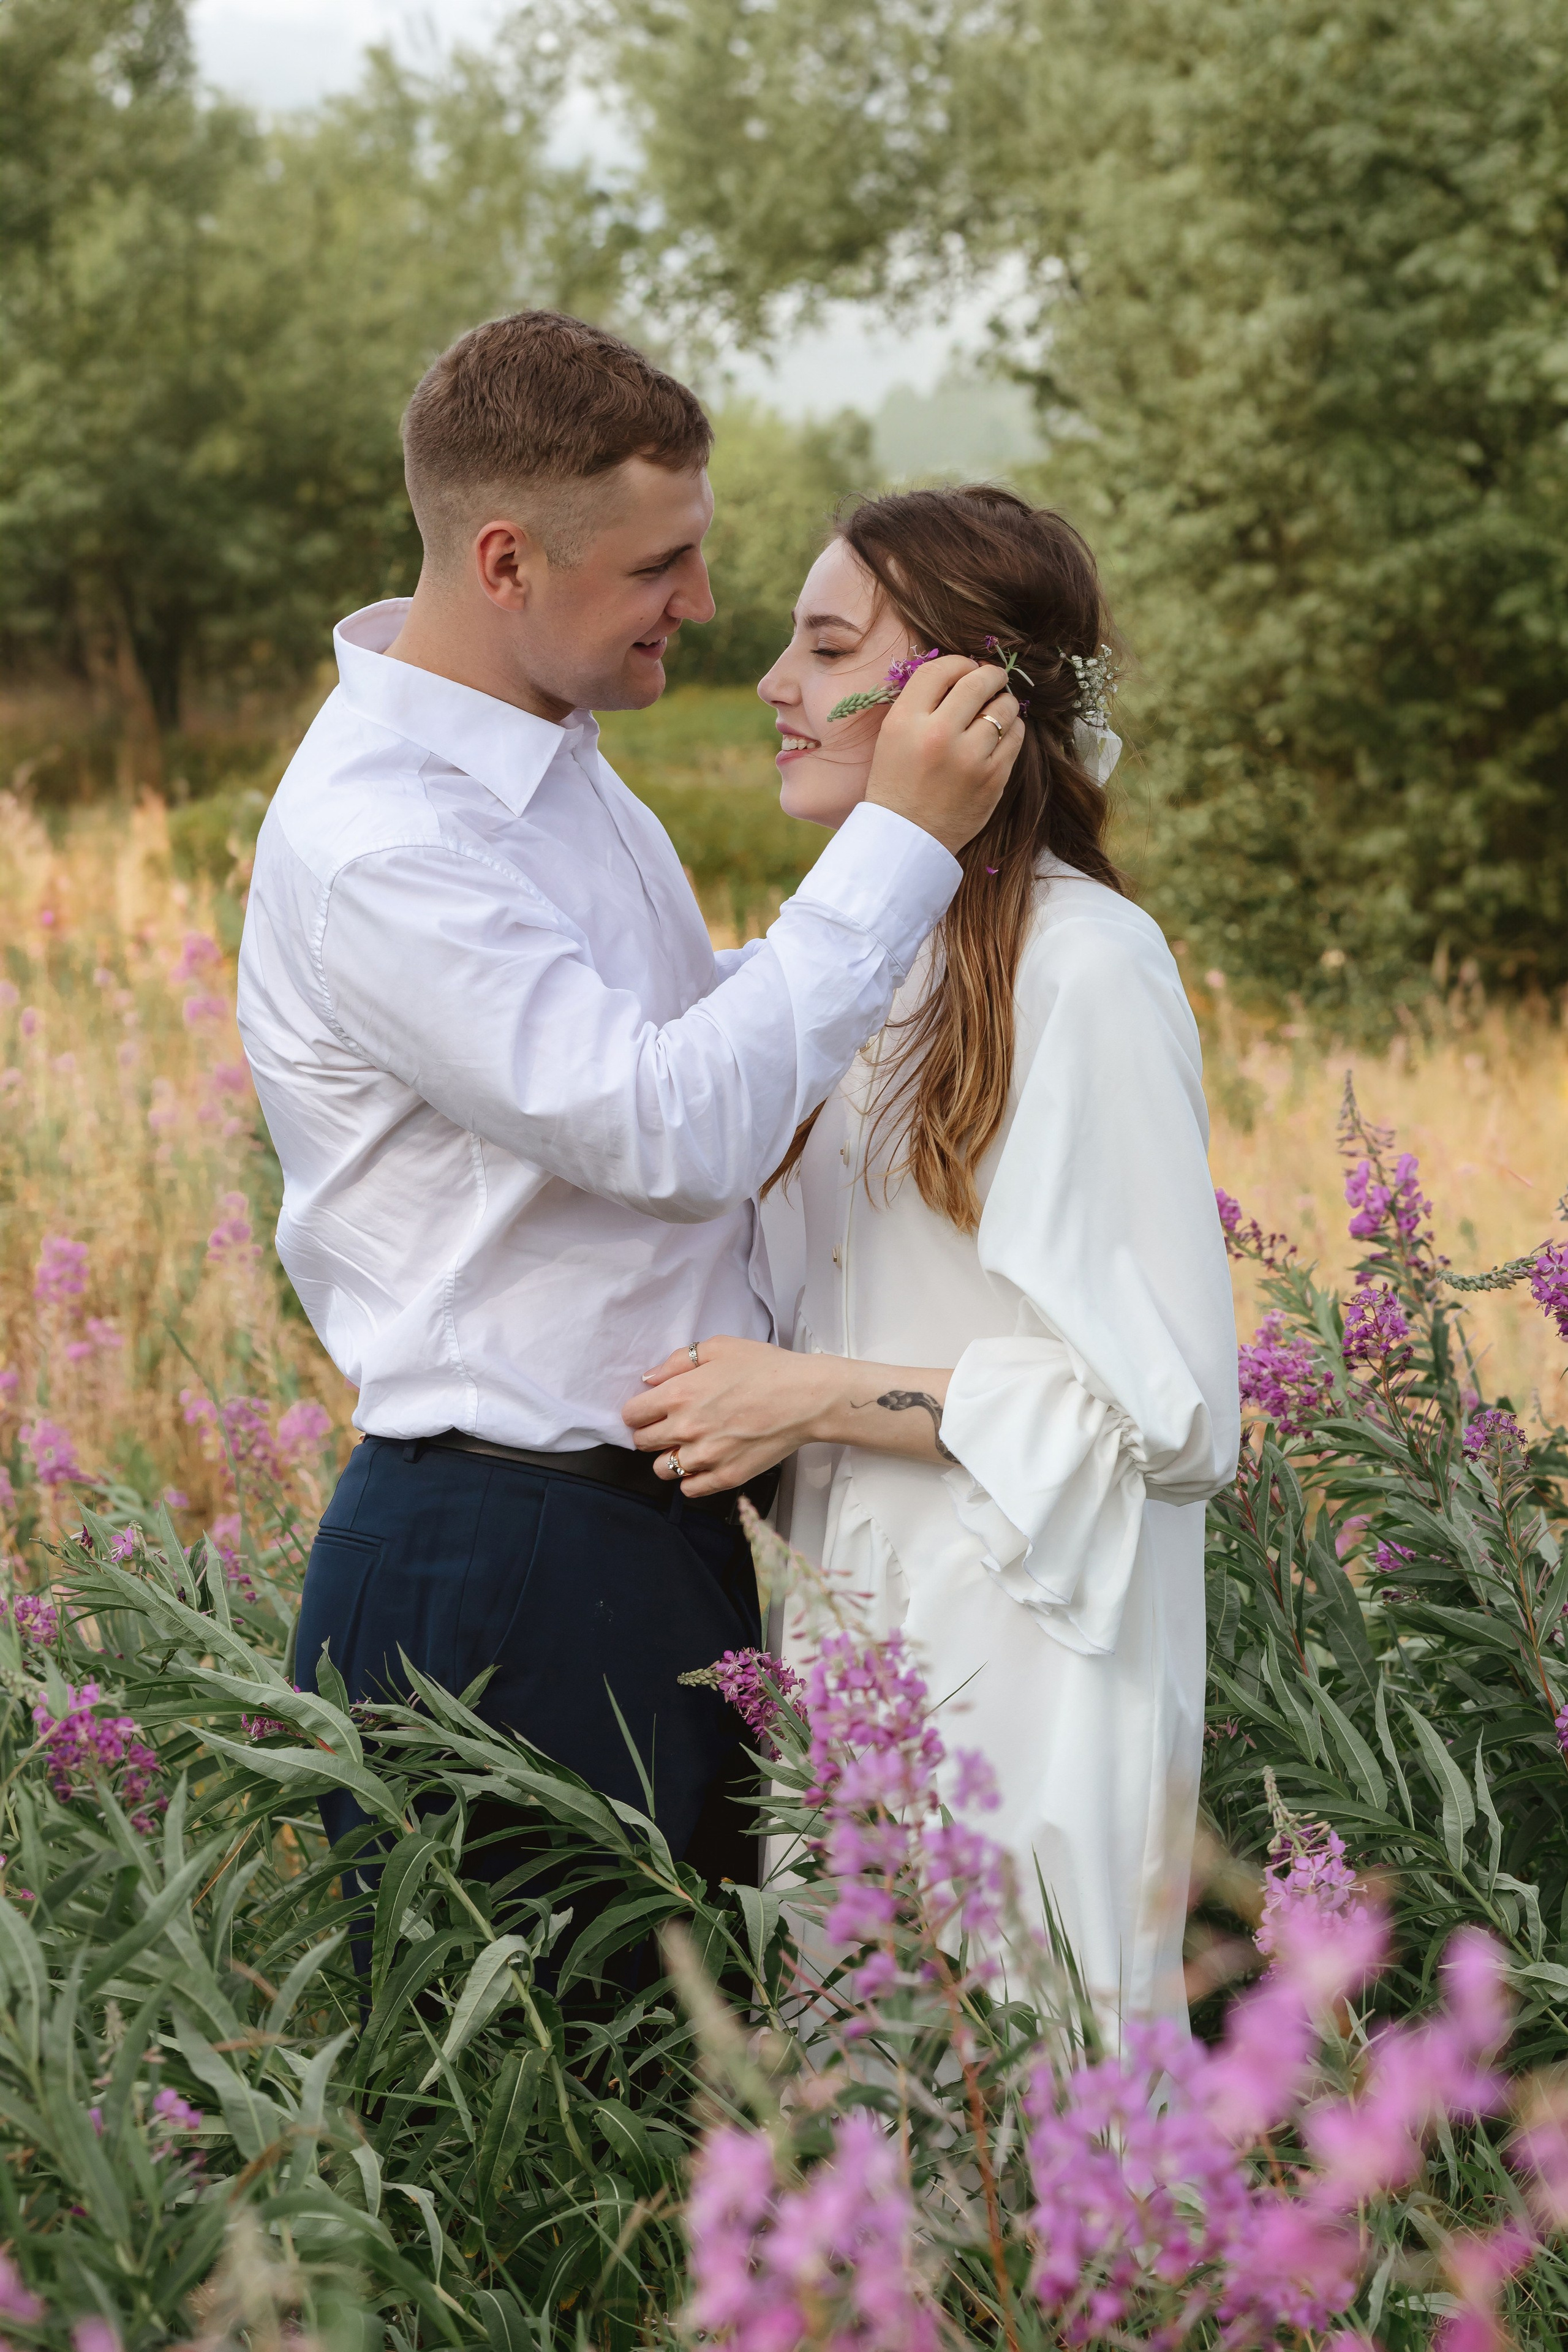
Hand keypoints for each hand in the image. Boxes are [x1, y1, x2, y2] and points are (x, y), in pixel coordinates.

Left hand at [622, 1335, 833, 1497]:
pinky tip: (705, 1463)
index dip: (639, 1411)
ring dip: (670, 1458)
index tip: (650, 1410)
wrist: (806, 1398)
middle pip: (642, 1443)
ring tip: (689, 1446)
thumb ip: (679, 1361)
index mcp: (679, 1394)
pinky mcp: (725, 1477)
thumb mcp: (719, 1347)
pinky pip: (689, 1490)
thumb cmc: (766, 1368)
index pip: (632, 1415)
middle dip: (651, 1433)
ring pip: (662, 1470)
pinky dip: (692, 1480)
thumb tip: (650, 1378)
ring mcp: (705, 1457)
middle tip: (671, 1425)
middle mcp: (685, 1429)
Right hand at [865, 654, 1022, 853]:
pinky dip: (1012, 728)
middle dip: (990, 674)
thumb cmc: (898, 783)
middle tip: (993, 678)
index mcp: (906, 722)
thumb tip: (962, 672)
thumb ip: (921, 703)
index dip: (959, 663)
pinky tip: (1001, 734)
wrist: (907, 837)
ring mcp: (969, 758)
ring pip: (1004, 707)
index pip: (940, 670)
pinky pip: (1016, 736)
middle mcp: (938, 736)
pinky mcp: (993, 778)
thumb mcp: (893, 736)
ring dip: (1004, 702)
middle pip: (978, 682)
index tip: (966, 668)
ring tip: (996, 709)